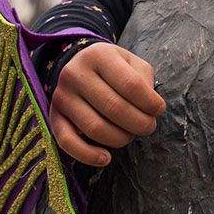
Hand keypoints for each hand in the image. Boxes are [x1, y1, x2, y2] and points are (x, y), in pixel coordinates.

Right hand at [48, 44, 164, 167]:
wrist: (80, 66)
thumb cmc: (114, 69)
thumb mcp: (132, 63)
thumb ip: (144, 81)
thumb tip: (150, 109)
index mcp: (99, 55)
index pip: (130, 84)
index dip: (150, 103)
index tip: (159, 110)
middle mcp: (75, 73)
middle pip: (114, 108)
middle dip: (139, 124)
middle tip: (148, 126)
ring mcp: (62, 96)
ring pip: (95, 128)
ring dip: (120, 139)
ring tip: (130, 135)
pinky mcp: (54, 116)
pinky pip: (67, 142)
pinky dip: (88, 155)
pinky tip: (106, 158)